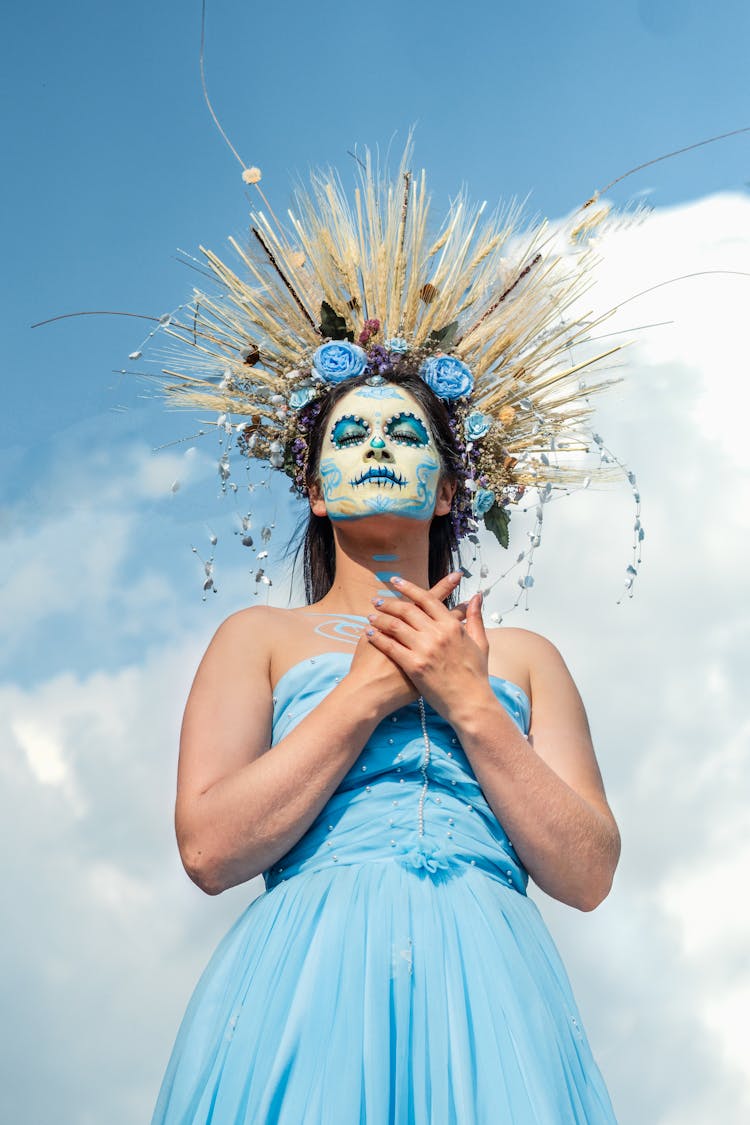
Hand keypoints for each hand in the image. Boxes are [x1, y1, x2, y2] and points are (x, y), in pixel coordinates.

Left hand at [364, 574, 490, 721]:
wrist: (471, 704)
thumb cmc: (476, 675)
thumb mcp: (480, 643)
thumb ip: (475, 617)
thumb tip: (476, 596)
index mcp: (452, 626)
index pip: (427, 599)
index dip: (409, 588)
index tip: (396, 582)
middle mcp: (437, 634)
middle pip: (407, 609)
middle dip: (389, 603)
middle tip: (377, 600)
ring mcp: (425, 649)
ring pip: (396, 626)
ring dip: (380, 618)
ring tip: (370, 615)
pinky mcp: (414, 665)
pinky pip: (390, 646)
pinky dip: (378, 637)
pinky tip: (369, 633)